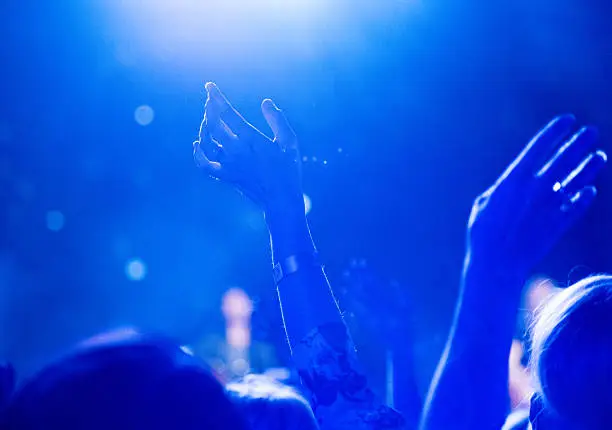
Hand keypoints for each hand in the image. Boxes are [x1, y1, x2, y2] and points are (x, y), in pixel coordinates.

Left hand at [193, 82, 303, 215]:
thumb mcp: (290, 143)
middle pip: (213, 125)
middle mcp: (236, 151)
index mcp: (251, 140)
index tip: (209, 86)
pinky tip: (197, 143)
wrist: (281, 199)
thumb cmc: (288, 169)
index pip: (227, 114)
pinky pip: (204, 165)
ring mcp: (228, 164)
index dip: (216, 98)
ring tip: (207, 117)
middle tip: (210, 100)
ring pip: (207, 142)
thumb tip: (265, 102)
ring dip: (204, 127)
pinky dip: (197, 154)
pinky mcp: (225, 176)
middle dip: (209, 109)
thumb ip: (278, 121)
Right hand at [466, 115, 605, 277]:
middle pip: (564, 159)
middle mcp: (536, 189)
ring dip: (589, 167)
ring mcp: (550, 207)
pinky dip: (584, 198)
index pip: (539, 147)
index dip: (554, 131)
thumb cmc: (482, 233)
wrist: (496, 263)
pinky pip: (577, 207)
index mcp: (514, 179)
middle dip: (578, 143)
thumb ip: (502, 190)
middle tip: (591, 131)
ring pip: (576, 181)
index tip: (568, 119)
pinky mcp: (559, 225)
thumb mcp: (484, 203)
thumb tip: (514, 185)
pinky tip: (590, 190)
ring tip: (599, 156)